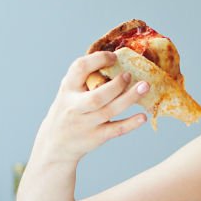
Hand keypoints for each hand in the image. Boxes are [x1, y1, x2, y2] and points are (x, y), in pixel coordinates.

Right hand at [30, 51, 149, 164]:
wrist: (56, 144)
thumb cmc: (68, 110)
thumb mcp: (69, 92)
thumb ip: (85, 78)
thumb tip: (117, 60)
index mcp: (68, 89)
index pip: (79, 69)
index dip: (98, 60)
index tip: (113, 57)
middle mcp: (75, 107)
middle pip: (97, 97)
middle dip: (116, 85)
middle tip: (129, 75)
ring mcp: (85, 124)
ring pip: (109, 111)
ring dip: (129, 99)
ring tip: (144, 87)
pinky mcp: (96, 137)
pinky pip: (116, 129)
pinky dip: (131, 123)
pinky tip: (143, 116)